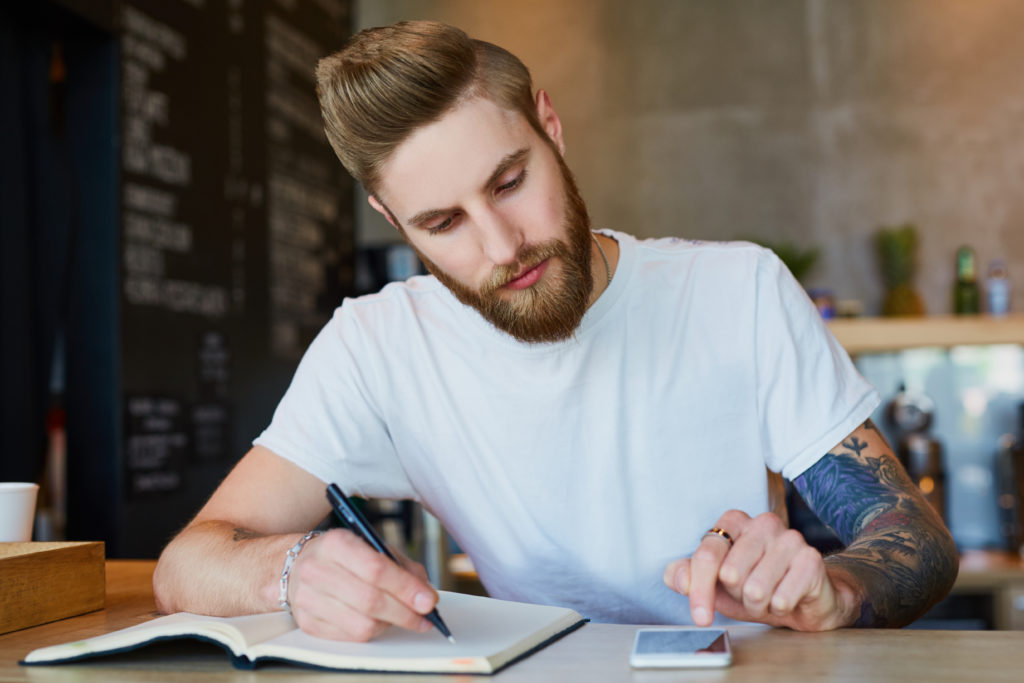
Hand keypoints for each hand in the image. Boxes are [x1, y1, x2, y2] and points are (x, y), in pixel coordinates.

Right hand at [285, 528, 438, 640]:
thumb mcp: (373, 547)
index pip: (376, 569)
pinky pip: (350, 637)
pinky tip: (379, 621)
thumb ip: (402, 567)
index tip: (428, 601)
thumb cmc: (344, 556)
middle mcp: (316, 569)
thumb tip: (426, 594)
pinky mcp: (307, 623)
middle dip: (404, 612)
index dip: (406, 588)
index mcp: (336, 543)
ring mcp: (308, 598)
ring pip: (361, 624)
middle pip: (369, 600)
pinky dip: (372, 632)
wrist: (297, 565)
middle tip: (424, 618)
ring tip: (401, 617)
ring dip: (390, 624)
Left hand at [662, 510, 856, 630]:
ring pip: (755, 588)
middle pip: (730, 574)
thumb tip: (678, 578)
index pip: (707, 554)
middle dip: (736, 595)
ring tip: (768, 596)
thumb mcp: (718, 586)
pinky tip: (787, 598)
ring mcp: (789, 538)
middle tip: (749, 593)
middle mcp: (762, 523)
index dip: (700, 590)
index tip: (700, 617)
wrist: (806, 599)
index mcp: (734, 522)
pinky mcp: (810, 559)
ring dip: (758, 605)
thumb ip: (690, 579)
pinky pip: (781, 598)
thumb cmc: (758, 586)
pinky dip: (780, 608)